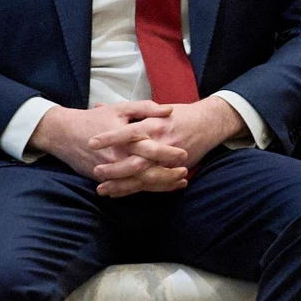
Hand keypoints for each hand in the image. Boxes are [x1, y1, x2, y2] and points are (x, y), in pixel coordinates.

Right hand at [31, 101, 186, 192]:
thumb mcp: (120, 108)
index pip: (150, 150)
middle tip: (185, 172)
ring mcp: (109, 171)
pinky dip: (144, 189)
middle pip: (146, 173)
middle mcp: (117, 159)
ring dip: (160, 185)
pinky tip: (159, 188)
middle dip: (167, 175)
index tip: (185, 154)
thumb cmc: (94, 119)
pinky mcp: (103, 179)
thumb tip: (170, 110)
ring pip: (138, 184)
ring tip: (179, 183)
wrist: (62, 133)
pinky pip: (127, 188)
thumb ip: (146, 108)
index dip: (168, 154)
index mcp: (123, 140)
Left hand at [87, 98, 246, 196]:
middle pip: (135, 161)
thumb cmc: (179, 115)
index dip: (110, 138)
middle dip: (115, 170)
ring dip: (123, 185)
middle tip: (96, 172)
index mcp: (153, 125)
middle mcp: (160, 143)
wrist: (209, 123)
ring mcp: (168, 159)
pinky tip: (121, 193)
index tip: (91, 143)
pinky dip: (139, 190)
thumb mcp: (153, 108)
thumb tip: (98, 106)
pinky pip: (155, 183)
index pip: (128, 132)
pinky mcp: (175, 168)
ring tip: (103, 190)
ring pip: (144, 177)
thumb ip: (125, 111)